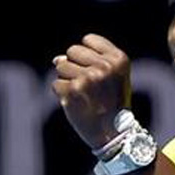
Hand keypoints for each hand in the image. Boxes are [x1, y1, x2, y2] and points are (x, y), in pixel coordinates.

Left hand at [51, 33, 131, 149]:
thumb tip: (57, 59)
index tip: (96, 72)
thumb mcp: (113, 77)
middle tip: (89, 86)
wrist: (115, 134)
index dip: (87, 55)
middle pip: (72, 50)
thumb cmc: (112, 103)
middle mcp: (105, 66)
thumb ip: (90, 61)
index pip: (88, 40)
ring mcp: (89, 78)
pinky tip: (76, 104)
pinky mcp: (73, 90)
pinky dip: (62, 94)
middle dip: (75, 65)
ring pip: (61, 66)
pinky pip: (56, 84)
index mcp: (118, 59)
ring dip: (67, 80)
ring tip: (82, 94)